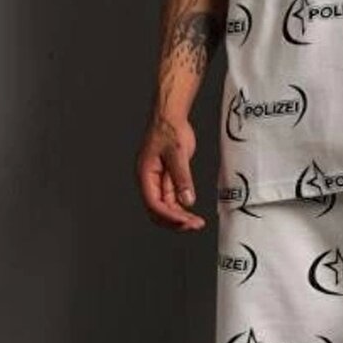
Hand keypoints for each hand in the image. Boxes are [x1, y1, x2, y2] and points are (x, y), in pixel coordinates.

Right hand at [136, 110, 206, 231]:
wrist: (170, 117)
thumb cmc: (169, 130)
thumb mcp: (177, 154)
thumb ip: (182, 178)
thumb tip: (187, 201)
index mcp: (145, 175)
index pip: (154, 203)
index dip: (169, 215)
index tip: (186, 221)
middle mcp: (149, 181)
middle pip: (157, 210)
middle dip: (174, 221)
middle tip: (194, 225)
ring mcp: (157, 181)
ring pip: (166, 207)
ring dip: (179, 217)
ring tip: (197, 222)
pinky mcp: (167, 179)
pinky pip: (172, 199)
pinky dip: (181, 208)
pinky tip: (193, 212)